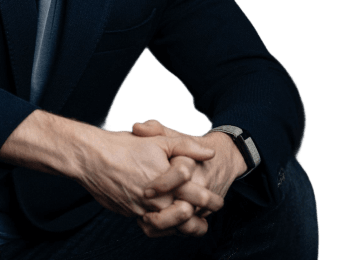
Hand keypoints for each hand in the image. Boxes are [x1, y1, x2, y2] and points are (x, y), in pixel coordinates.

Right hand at [73, 126, 216, 220]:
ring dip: (181, 226)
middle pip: (185, 219)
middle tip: (207, 217)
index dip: (211, 201)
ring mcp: (141, 210)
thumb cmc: (125, 146)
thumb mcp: (160, 140)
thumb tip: (210, 153)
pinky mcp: (129, 213)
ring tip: (191, 224)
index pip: (198, 198)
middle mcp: (156, 202)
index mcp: (168, 184)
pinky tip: (164, 217)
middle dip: (199, 221)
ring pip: (168, 226)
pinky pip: (149, 224)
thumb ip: (187, 147)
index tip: (219, 202)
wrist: (91, 159)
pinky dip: (160, 223)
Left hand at [131, 119, 243, 237]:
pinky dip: (172, 230)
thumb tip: (136, 128)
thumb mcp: (173, 135)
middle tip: (143, 215)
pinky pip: (189, 229)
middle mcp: (201, 185)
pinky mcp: (203, 213)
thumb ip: (154, 128)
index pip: (182, 173)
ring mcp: (203, 202)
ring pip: (187, 223)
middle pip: (186, 208)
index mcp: (192, 163)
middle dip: (163, 216)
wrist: (222, 160)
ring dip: (166, 226)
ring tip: (145, 221)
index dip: (163, 184)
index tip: (146, 191)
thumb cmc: (190, 147)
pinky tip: (153, 225)